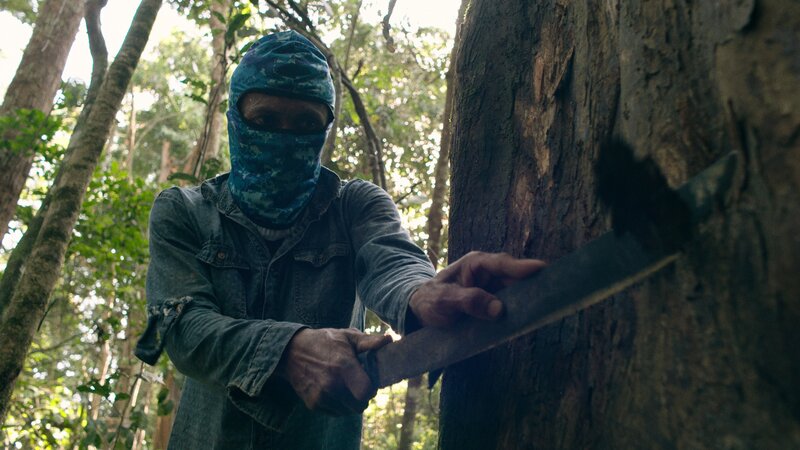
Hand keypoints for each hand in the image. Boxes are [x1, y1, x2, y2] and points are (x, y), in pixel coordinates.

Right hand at [276, 328, 390, 414]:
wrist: (292, 352)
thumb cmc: (324, 341)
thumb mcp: (346, 336)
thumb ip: (369, 341)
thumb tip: (389, 340)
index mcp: (343, 366)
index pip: (366, 392)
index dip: (372, 389)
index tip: (369, 381)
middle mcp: (332, 385)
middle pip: (359, 405)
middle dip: (363, 397)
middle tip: (359, 385)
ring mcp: (321, 396)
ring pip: (348, 411)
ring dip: (352, 402)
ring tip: (347, 386)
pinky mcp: (314, 404)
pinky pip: (336, 413)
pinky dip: (340, 405)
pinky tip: (336, 391)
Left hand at [409, 251, 545, 327]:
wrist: (422, 311)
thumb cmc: (430, 300)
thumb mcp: (443, 301)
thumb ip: (468, 302)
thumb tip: (499, 310)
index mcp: (475, 264)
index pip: (502, 263)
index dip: (522, 267)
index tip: (542, 269)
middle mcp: (489, 273)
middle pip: (516, 278)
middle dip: (532, 285)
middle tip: (552, 293)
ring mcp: (494, 288)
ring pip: (517, 292)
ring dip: (528, 300)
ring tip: (546, 308)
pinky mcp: (496, 303)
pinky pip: (512, 305)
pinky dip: (520, 311)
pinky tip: (532, 319)